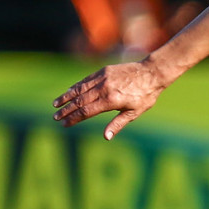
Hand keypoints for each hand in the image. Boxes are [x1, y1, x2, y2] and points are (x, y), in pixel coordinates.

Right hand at [53, 60, 167, 138]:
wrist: (152, 72)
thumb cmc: (146, 95)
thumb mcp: (134, 112)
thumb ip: (118, 124)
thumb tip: (106, 137)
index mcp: (111, 101)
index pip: (86, 112)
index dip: (73, 118)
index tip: (64, 124)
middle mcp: (104, 89)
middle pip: (79, 101)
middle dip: (66, 110)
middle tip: (55, 117)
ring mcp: (102, 78)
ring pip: (79, 89)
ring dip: (66, 97)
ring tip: (55, 105)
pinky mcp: (103, 71)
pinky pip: (86, 80)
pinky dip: (76, 87)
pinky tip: (69, 92)